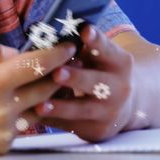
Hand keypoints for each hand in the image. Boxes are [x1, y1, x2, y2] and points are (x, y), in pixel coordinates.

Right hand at [0, 38, 76, 155]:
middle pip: (46, 89)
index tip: (68, 47)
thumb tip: (16, 53)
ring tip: (36, 86)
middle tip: (61, 65)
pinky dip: (19, 116)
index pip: (38, 65)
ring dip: (41, 97)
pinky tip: (7, 108)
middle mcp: (2, 109)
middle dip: (56, 75)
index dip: (58, 54)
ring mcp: (2, 132)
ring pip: (37, 110)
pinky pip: (20, 128)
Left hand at [36, 24, 135, 141]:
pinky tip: (35, 117)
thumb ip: (80, 46)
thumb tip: (49, 34)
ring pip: (83, 109)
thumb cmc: (99, 71)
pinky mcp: (97, 130)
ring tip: (41, 105)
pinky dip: (53, 121)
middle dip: (76, 78)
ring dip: (61, 107)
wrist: (124, 104)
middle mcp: (120, 88)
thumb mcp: (98, 57)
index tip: (85, 30)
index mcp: (119, 63)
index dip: (96, 40)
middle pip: (95, 82)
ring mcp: (109, 111)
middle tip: (57, 72)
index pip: (107, 49)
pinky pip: (72, 125)